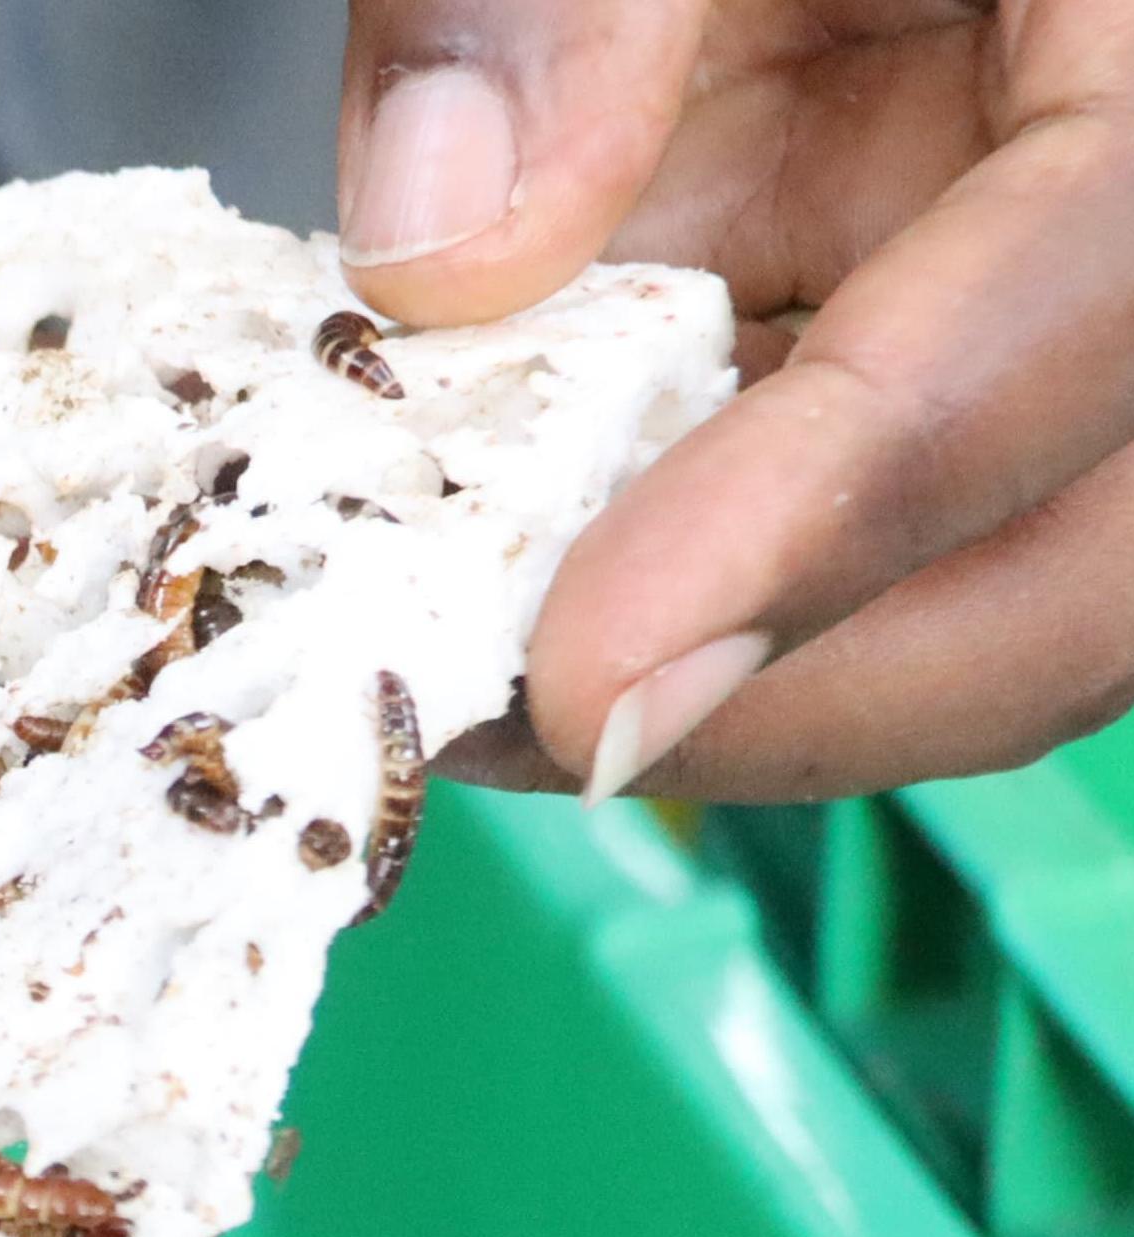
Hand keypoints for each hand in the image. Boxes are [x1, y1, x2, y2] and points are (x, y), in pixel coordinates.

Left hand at [340, 0, 1133, 798]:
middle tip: (488, 729)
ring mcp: (1080, 239)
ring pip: (1002, 552)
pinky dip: (675, 544)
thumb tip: (439, 245)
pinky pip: (868, 474)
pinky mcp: (958, 273)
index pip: (1109, 291)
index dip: (846, 508)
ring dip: (734, 652)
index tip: (590, 668)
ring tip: (451, 674)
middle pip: (1114, 536)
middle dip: (807, 676)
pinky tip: (483, 563)